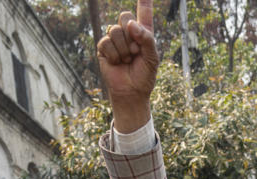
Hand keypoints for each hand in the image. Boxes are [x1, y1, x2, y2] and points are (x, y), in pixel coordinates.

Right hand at [97, 1, 158, 132]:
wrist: (132, 91)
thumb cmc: (145, 75)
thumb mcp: (152, 57)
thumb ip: (146, 38)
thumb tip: (131, 24)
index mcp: (143, 32)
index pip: (143, 12)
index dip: (144, 1)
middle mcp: (128, 33)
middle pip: (124, 16)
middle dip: (131, 34)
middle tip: (136, 51)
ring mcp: (114, 39)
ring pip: (115, 30)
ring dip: (124, 48)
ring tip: (127, 60)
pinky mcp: (104, 48)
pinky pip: (106, 42)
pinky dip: (115, 55)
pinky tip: (117, 63)